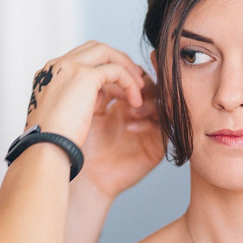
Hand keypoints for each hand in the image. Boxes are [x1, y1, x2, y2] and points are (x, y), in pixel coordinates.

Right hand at [25, 41, 145, 147]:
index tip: (113, 89)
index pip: (80, 58)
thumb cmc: (50, 140)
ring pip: (106, 52)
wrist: (44, 147)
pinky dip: (130, 83)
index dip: (100, 69)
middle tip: (133, 79)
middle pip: (94, 48)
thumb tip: (99, 95)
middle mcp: (57, 65)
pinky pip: (116, 70)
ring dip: (126, 67)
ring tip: (139, 88)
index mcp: (48, 74)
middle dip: (116, 60)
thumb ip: (77, 98)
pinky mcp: (85, 76)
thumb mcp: (61, 113)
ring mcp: (70, 67)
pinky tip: (135, 100)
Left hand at [77, 73, 164, 200]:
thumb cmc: (79, 145)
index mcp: (117, 100)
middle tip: (130, 82)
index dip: (126, 69)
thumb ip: (95, 85)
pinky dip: (148, 123)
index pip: (130, 76)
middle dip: (140, 82)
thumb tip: (104, 65)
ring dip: (146, 101)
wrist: (82, 177)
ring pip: (161, 103)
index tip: (118, 66)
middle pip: (150, 85)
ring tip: (129, 108)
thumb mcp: (84, 108)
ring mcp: (146, 127)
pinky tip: (129, 126)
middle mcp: (134, 112)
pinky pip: (164, 127)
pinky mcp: (154, 145)